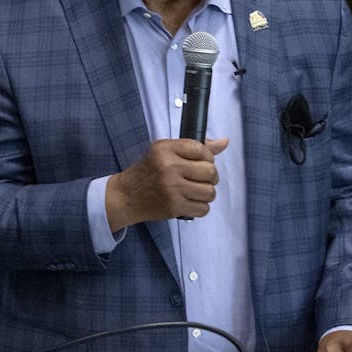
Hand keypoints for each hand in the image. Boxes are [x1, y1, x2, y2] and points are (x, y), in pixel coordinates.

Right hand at [103, 137, 230, 229]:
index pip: (201, 149)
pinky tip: (190, 201)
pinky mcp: (174, 207)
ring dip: (207, 193)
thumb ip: (195, 147)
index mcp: (165, 149)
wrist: (126, 196)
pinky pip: (203, 209)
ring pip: (210, 192)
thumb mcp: (165, 151)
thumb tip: (224, 142)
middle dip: (211, 176)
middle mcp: (169, 167)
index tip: (202, 162)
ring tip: (196, 191)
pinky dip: (200, 207)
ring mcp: (172, 189)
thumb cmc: (148, 171)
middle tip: (202, 178)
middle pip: (210, 171)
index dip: (208, 157)